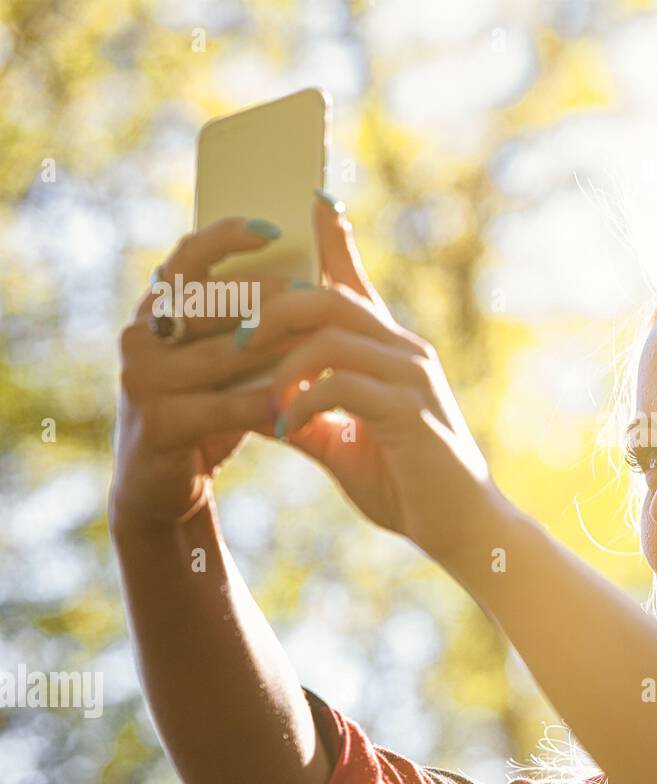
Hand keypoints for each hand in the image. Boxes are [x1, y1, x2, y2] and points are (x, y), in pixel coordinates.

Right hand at [110, 218, 296, 531]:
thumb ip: (253, 321)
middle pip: (207, 303)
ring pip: (219, 355)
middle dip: (263, 297)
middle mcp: (141, 338)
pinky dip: (262, 405)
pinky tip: (297, 403)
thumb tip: (315, 273)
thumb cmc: (207, 411)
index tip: (273, 228)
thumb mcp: (227, 360)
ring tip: (320, 343)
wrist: (167, 487)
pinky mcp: (157, 425)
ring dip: (273, 349)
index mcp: (157, 311)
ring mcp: (142, 381)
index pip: (186, 259)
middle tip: (313, 292)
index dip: (225, 238)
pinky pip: (221, 407)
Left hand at [255, 194, 505, 563]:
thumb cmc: (407, 485)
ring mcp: (410, 377)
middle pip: (328, 297)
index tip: (309, 199)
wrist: (461, 528)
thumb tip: (252, 402)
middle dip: (271, 311)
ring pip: (330, 334)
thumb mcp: (343, 443)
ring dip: (282, 361)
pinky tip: (288, 428)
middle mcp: (404, 351)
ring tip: (263, 396)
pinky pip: (341, 383)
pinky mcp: (408, 411)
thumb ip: (304, 413)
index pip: (354, 281)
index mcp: (391, 351)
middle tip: (235, 344)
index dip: (332, 238)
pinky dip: (303, 401)